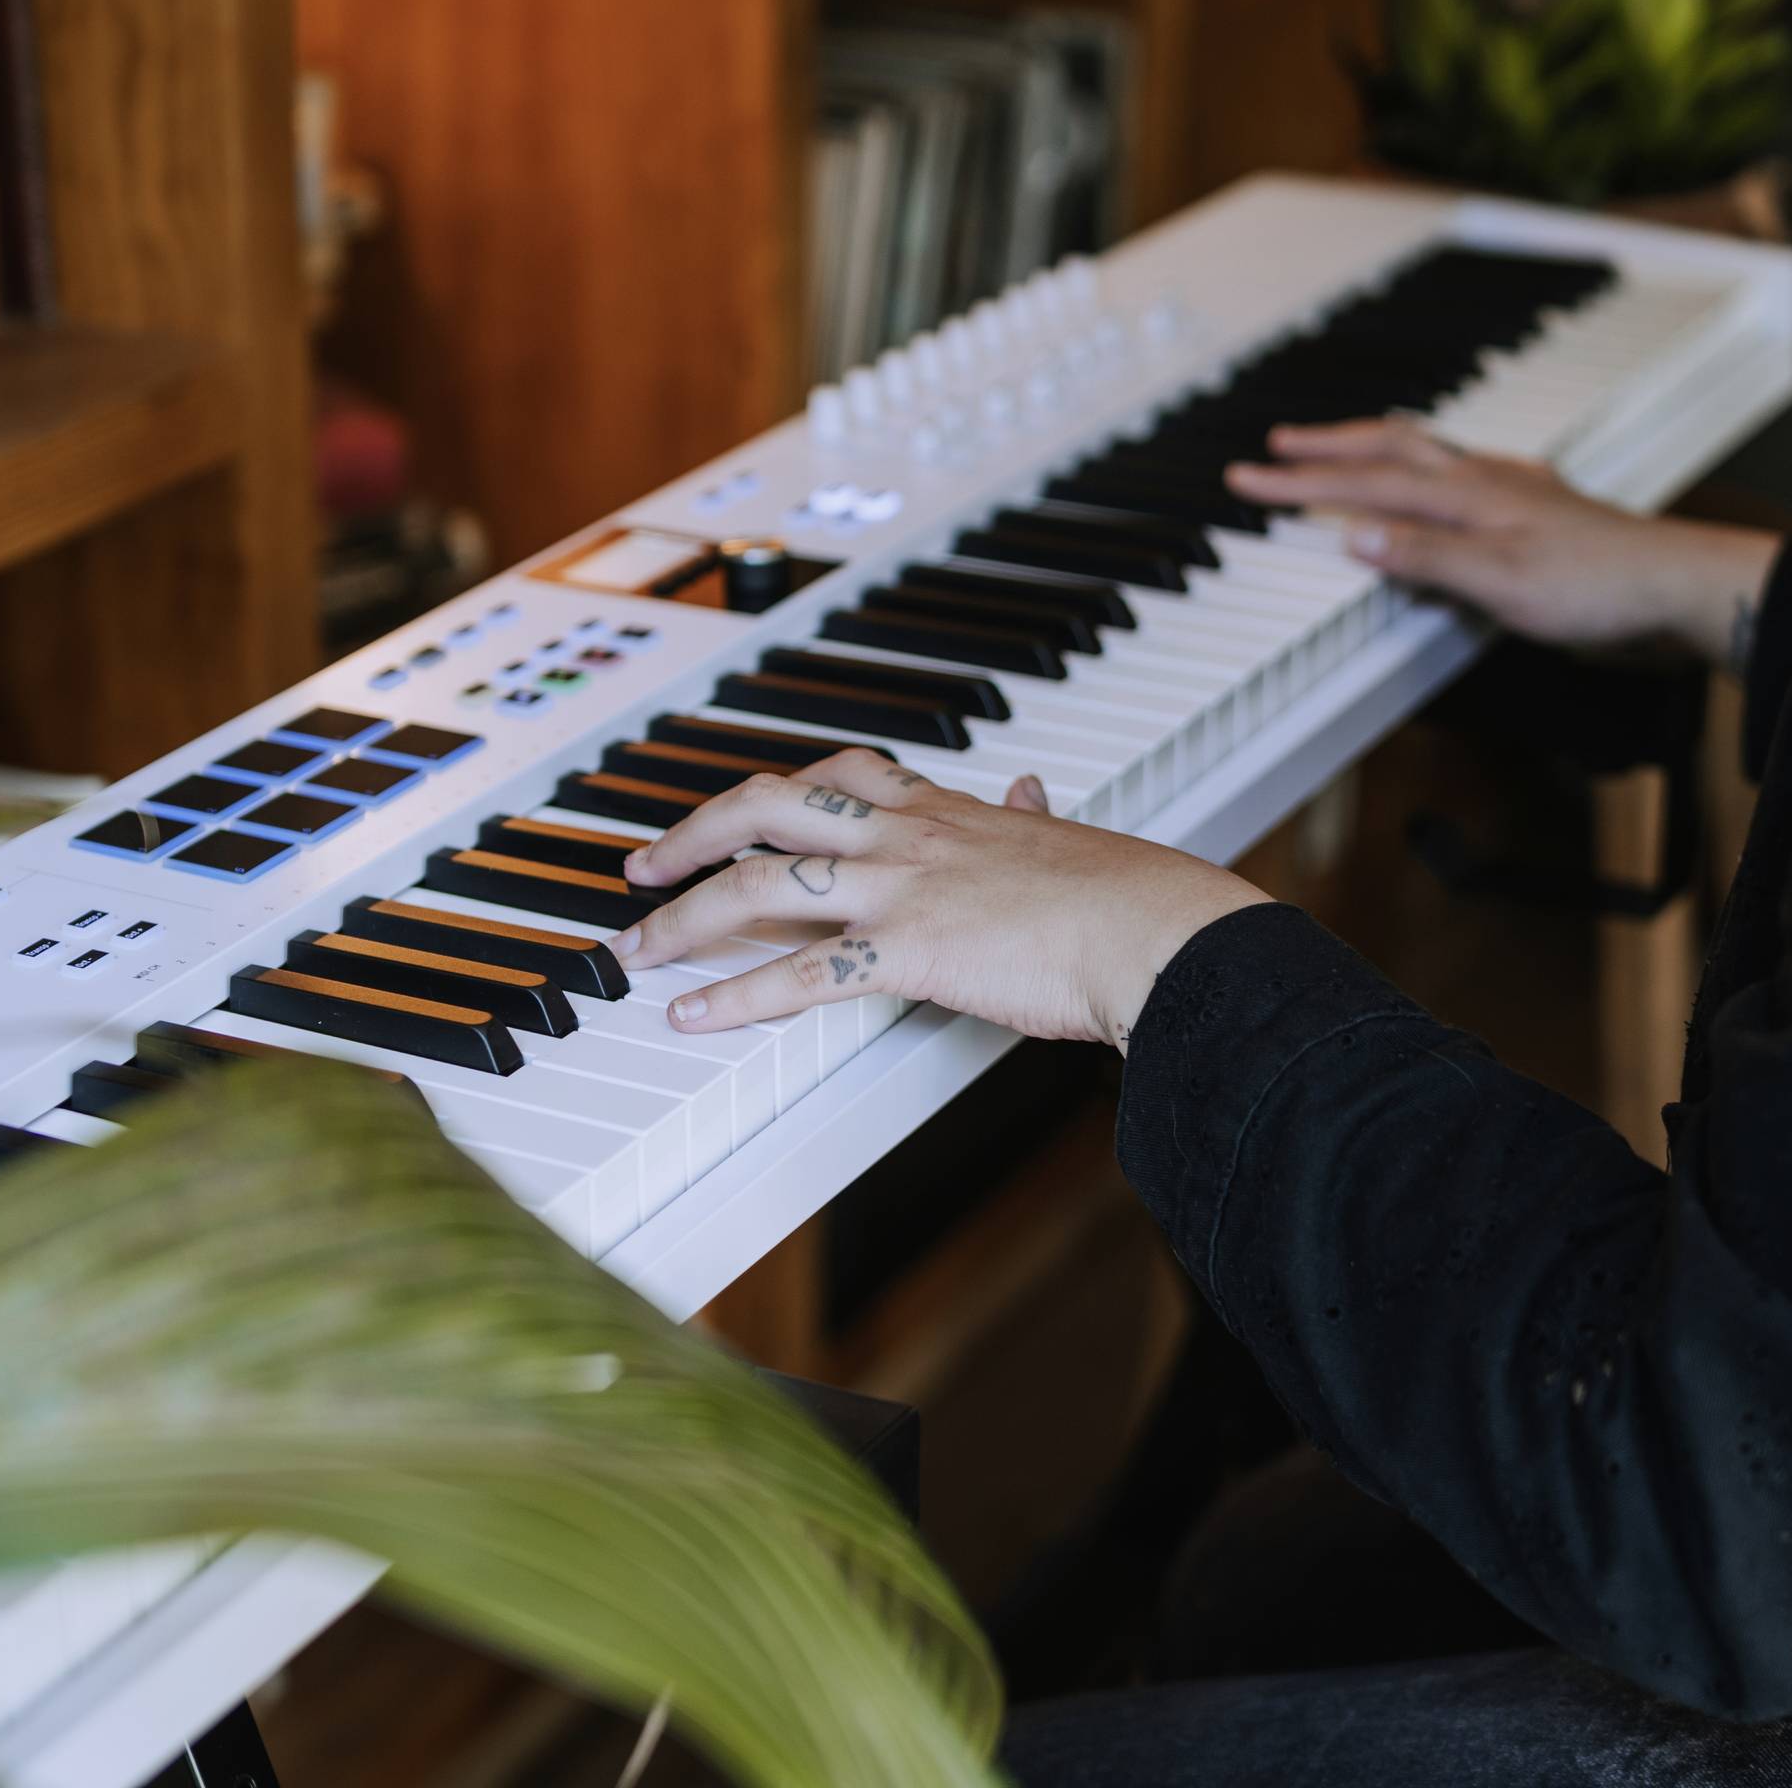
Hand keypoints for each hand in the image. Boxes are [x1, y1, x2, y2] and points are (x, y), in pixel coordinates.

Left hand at [607, 752, 1264, 1050]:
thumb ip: (1030, 814)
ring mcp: (901, 890)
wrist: (1154, 929)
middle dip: (691, 833)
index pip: (836, 777)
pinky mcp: (909, 953)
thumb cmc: (1124, 895)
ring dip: (684, 915)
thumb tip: (1032, 790)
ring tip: (638, 946)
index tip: (735, 810)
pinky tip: (691, 1014)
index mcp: (943, 810)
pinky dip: (734, 996)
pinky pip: (800, 973)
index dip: (772, 793)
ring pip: (762, 884)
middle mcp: (906, 836)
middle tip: (642, 865)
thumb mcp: (1062, 838)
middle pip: (766, 807)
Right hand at [1231, 418, 1783, 666]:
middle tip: (1277, 445)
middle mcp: (1485, 480)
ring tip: (1339, 447)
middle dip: (1327, 447)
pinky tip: (1433, 481)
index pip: (1365, 485)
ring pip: (1425, 453)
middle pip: (1389, 449)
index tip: (1249, 479)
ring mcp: (1511, 490)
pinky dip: (1423, 470)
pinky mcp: (1532, 510)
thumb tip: (1353, 536)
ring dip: (1372, 449)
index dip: (1302, 484)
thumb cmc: (1597, 586)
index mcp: (1467, 495)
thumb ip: (1426, 558)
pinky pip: (1460, 474)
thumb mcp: (1501, 582)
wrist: (1675, 586)